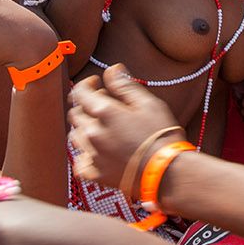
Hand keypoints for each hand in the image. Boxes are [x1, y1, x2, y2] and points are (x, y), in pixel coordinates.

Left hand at [67, 66, 181, 195]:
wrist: (168, 173)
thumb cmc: (161, 135)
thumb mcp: (148, 103)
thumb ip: (125, 85)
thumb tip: (111, 70)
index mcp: (104, 112)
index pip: (80, 92)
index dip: (86, 84)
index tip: (96, 83)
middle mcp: (92, 133)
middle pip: (76, 113)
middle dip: (86, 105)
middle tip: (104, 105)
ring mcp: (92, 155)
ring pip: (75, 136)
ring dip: (84, 128)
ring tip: (102, 128)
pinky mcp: (96, 174)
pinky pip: (80, 162)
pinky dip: (85, 155)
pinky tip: (96, 152)